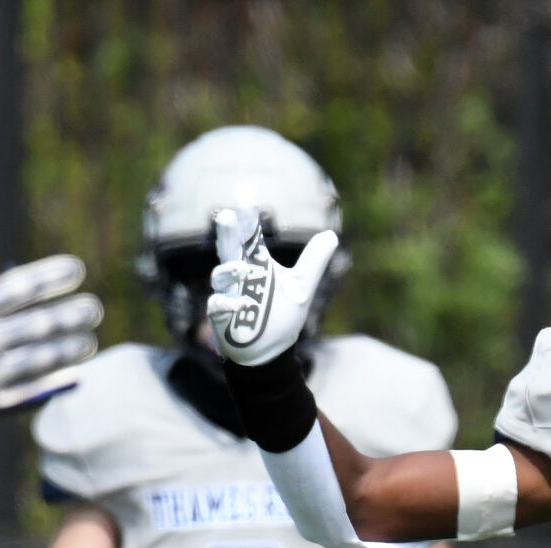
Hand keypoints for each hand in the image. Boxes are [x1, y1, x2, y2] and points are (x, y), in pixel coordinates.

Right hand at [0, 209, 101, 444]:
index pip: (20, 287)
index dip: (53, 275)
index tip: (78, 268)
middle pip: (42, 324)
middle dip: (73, 314)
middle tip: (95, 308)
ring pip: (43, 359)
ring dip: (71, 349)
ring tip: (91, 340)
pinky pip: (30, 393)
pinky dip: (54, 384)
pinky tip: (75, 377)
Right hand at [206, 209, 339, 366]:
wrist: (270, 351)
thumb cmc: (282, 316)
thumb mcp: (301, 287)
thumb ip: (313, 261)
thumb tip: (332, 234)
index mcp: (257, 263)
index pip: (251, 235)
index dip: (247, 215)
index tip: (244, 192)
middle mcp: (239, 274)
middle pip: (229, 248)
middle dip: (227, 233)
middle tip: (225, 215)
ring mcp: (228, 293)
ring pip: (222, 275)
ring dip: (231, 271)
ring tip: (246, 270)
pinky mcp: (221, 316)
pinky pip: (218, 305)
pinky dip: (227, 303)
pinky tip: (239, 304)